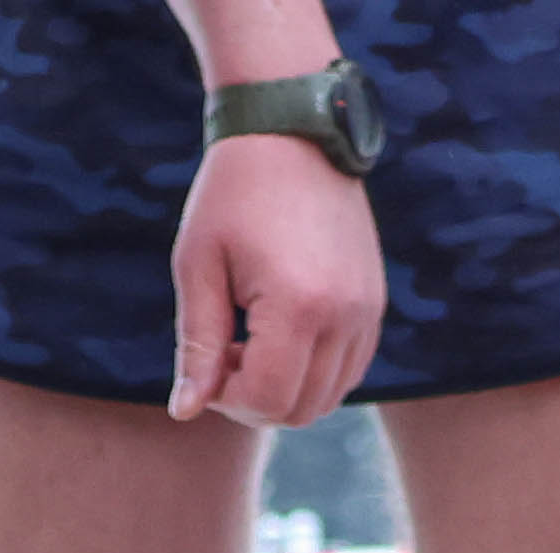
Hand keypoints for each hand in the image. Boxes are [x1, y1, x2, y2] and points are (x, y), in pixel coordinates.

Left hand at [172, 133, 385, 428]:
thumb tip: (184, 412)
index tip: (206, 362)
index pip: (266, 400)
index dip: (226, 400)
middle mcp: (345, 315)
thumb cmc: (232, 194)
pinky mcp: (375, 304)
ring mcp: (367, 311)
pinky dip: (313, 373)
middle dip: (254, 400)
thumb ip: (196, 345)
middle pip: (300, 410)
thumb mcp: (199, 266)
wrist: (293, 132)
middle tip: (224, 353)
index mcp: (299, 306)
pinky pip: (349, 370)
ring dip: (284, 388)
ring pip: (328, 397)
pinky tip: (280, 334)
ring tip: (251, 340)